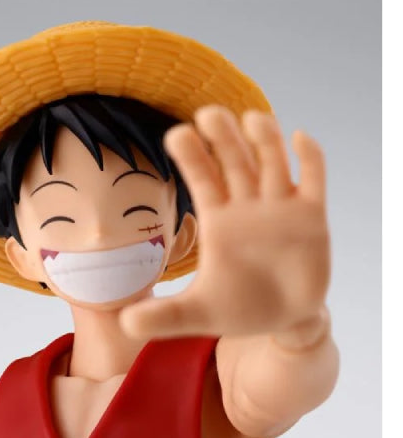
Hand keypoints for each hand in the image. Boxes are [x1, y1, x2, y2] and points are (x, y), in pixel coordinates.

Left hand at [120, 105, 329, 338]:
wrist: (281, 321)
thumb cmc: (236, 308)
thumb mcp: (196, 315)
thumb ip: (162, 316)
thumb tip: (123, 324)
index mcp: (218, 219)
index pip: (202, 178)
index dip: (192, 156)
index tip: (176, 134)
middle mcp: (247, 206)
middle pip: (234, 160)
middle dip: (223, 137)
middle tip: (208, 114)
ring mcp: (280, 208)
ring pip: (272, 161)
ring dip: (264, 138)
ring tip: (251, 120)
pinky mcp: (311, 217)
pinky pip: (313, 179)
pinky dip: (310, 159)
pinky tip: (300, 139)